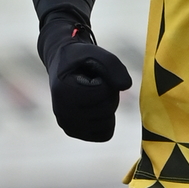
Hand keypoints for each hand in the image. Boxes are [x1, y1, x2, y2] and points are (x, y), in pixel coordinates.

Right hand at [39, 11, 132, 140]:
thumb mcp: (96, 53)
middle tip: (93, 83)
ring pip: (107, 123)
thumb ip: (113, 65)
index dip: (105, 80)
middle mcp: (62, 113)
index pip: (104, 92)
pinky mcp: (74, 133)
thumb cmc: (80, 59)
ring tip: (92, 94)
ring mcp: (67, 126)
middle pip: (107, 109)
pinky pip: (105, 134)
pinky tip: (93, 107)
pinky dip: (106, 121)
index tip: (91, 74)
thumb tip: (126, 86)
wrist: (61, 65)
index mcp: (64, 92)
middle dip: (108, 94)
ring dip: (107, 106)